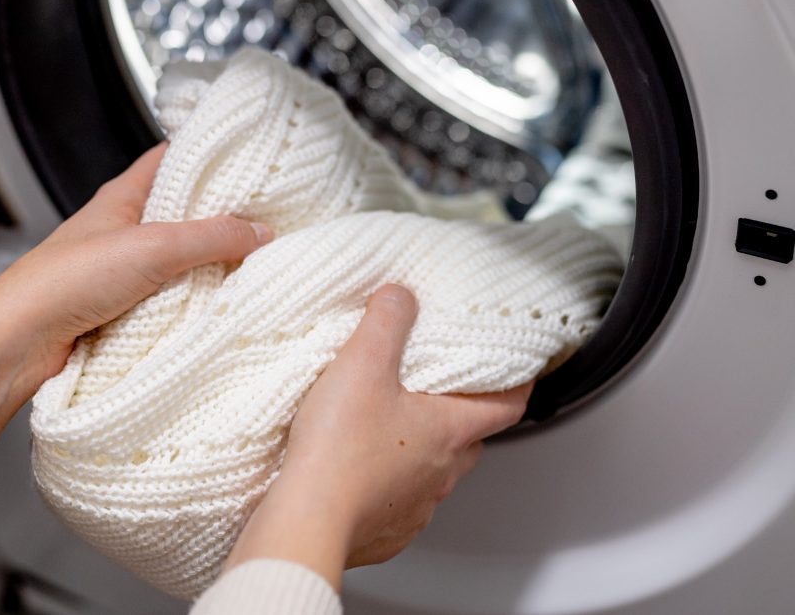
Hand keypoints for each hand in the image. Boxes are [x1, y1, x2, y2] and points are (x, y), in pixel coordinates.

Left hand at [0, 143, 272, 447]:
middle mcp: (124, 230)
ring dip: (211, 266)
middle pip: (184, 214)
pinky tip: (219, 306)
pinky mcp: (125, 310)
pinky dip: (195, 302)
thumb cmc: (63, 281)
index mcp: (123, 197)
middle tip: (265, 219)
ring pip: (181, 260)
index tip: (250, 159)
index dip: (209, 154)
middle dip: (223, 218)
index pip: (172, 159)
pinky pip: (172, 299)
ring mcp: (125, 271)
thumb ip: (211, 237)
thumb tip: (259, 232)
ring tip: (253, 264)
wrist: (21, 341)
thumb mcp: (152, 247)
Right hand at [223, 285, 532, 589]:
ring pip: (434, 472)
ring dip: (420, 450)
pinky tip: (359, 468)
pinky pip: (400, 503)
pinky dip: (388, 483)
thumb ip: (386, 321)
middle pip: (469, 439)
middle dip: (458, 414)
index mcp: (449, 431)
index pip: (508, 406)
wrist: (308, 519)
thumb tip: (400, 298)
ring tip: (387, 427)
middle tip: (437, 390)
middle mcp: (442, 474)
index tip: (520, 371)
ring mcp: (416, 507)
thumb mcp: (362, 364)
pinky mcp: (387, 531)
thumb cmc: (339, 449)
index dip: (519, 385)